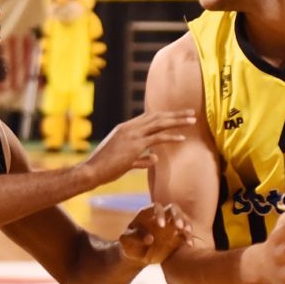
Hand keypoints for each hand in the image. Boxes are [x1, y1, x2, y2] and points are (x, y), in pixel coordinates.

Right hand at [79, 109, 194, 183]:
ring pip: (160, 123)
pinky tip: (182, 137)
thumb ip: (140, 159)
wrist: (91, 171)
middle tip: (192, 112)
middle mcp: (130, 128)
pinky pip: (157, 138)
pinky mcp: (135, 145)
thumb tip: (155, 158)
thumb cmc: (105, 168)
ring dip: (178, 121)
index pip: (149, 117)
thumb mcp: (124, 161)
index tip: (178, 114)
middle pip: (158, 116)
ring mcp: (133, 135)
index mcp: (126, 128)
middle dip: (176, 114)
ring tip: (193, 120)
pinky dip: (171, 137)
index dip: (165, 115)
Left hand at [118, 203, 193, 264]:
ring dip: (186, 224)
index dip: (160, 214)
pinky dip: (189, 237)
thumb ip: (133, 237)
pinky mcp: (176, 236)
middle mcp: (161, 216)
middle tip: (179, 227)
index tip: (161, 226)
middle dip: (177, 216)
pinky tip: (190, 244)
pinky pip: (186, 233)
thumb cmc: (129, 244)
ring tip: (187, 233)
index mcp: (147, 214)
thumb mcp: (125, 241)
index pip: (156, 207)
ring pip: (182, 218)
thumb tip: (150, 239)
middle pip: (173, 208)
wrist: (136, 255)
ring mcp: (170, 225)